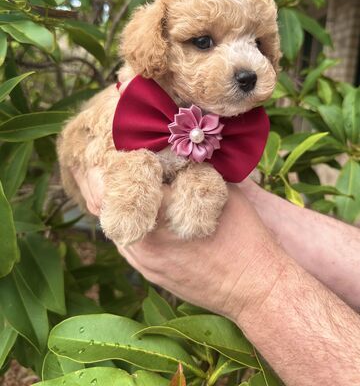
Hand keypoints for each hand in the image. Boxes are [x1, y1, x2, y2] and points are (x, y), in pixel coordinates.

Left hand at [73, 166, 283, 320]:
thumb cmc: (244, 235)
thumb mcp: (219, 189)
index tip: (105, 150)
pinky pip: (126, 244)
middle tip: (104, 162)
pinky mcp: (152, 274)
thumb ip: (189, 168)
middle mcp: (143, 242)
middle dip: (101, 182)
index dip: (104, 164)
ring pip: (111, 227)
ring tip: (117, 182)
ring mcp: (145, 263)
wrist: (256, 287)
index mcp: (159, 215)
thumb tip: (170, 149)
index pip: (112, 184)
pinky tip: (137, 210)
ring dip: (112, 204)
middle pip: (102, 207)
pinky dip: (126, 223)